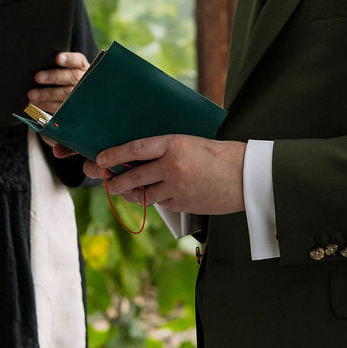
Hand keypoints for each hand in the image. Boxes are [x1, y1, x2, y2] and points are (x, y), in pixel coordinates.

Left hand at [28, 51, 88, 115]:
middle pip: (71, 77)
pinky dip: (47, 105)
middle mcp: (83, 81)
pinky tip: (36, 102)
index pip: (78, 61)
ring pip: (65, 94)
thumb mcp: (69, 69)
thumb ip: (58, 66)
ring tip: (32, 94)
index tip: (58, 58)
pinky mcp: (73, 108)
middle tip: (37, 77)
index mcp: (83, 68)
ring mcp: (80, 95)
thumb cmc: (68, 78)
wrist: (80, 97)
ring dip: (47, 94)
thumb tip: (39, 63)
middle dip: (54, 77)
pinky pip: (61, 108)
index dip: (69, 59)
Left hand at [83, 134, 245, 214]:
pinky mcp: (182, 204)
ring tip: (121, 190)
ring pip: (143, 194)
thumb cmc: (221, 155)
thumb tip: (141, 156)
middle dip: (114, 180)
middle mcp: (172, 166)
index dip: (113, 155)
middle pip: (133, 177)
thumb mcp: (191, 142)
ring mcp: (176, 188)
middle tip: (103, 180)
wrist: (246, 176)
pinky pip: (160, 203)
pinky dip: (153, 200)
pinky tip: (151, 196)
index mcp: (174, 144)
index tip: (100, 159)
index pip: (135, 149)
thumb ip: (168, 149)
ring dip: (129, 193)